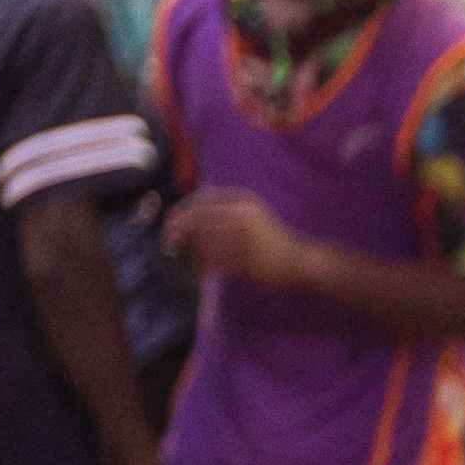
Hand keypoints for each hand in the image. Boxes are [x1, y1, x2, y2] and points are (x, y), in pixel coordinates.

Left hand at [164, 192, 312, 293]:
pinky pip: (212, 260)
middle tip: (167, 239)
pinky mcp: (243, 260)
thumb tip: (186, 212)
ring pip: (202, 242)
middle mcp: (243, 217)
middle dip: (177, 229)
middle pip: (198, 219)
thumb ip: (224, 208)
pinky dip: (202, 262)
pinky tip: (202, 264)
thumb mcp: (251, 212)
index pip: (202, 200)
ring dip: (190, 248)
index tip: (171, 220)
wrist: (297, 259)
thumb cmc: (269, 236)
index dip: (183, 210)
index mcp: (244, 201)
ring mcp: (243, 239)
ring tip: (188, 253)